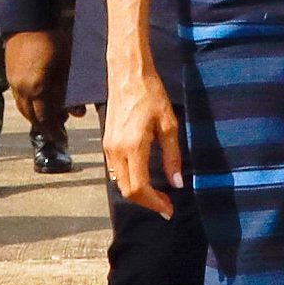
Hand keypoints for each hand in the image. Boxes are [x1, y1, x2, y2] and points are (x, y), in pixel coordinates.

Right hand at [4, 29, 81, 133]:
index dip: (54, 131)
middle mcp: (22, 88)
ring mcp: (13, 82)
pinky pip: (19, 97)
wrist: (29, 20)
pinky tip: (40, 102)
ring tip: (51, 118)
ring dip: (36, 116)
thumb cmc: (55, 40)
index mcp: (37, 88)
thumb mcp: (67, 67)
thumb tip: (77, 113)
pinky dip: (30, 104)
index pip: (45, 118)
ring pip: (23, 108)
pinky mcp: (10, 75)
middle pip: (32, 116)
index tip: (62, 140)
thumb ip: (69, 91)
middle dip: (45, 126)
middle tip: (59, 131)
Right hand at [102, 66, 182, 217]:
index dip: (154, 203)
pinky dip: (130, 180)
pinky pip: (116, 171)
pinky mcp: (106, 142)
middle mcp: (115, 151)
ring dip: (138, 193)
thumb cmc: (151, 95)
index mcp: (132, 147)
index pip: (138, 188)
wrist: (127, 74)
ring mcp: (108, 147)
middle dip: (147, 202)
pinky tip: (146, 178)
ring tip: (159, 195)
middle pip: (126, 190)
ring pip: (119, 182)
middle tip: (166, 205)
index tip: (169, 209)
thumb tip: (177, 183)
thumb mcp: (169, 125)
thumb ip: (172, 157)